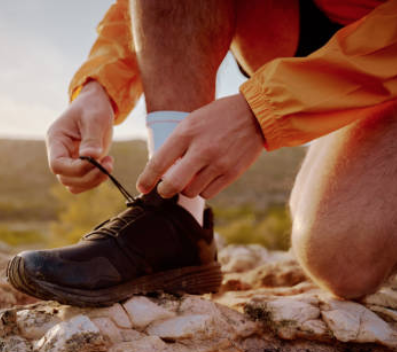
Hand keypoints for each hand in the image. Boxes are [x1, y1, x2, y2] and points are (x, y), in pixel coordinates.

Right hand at [46, 81, 114, 193]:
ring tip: (109, 163)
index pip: (57, 164)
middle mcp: (59, 153)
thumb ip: (92, 138)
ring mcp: (69, 161)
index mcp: (56, 140)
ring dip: (93, 181)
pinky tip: (106, 164)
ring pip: (74, 185)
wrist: (95, 104)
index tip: (98, 160)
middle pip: (66, 178)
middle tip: (109, 164)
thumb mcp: (95, 118)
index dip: (77, 168)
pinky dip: (95, 180)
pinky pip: (82, 183)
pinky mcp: (80, 166)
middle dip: (89, 176)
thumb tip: (92, 157)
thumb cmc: (93, 107)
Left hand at [136, 94, 263, 198]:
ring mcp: (218, 163)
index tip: (142, 187)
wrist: (255, 113)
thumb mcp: (192, 122)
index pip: (159, 162)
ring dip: (187, 188)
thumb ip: (177, 145)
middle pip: (173, 185)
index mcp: (186, 132)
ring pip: (191, 191)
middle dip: (164, 191)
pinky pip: (208, 193)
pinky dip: (203, 189)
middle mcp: (201, 149)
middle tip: (164, 190)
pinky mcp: (232, 173)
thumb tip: (163, 172)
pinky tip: (207, 177)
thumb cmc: (218, 118)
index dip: (146, 179)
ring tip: (193, 176)